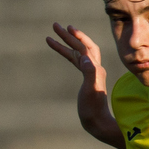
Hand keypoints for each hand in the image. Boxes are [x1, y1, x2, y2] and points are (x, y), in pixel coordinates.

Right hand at [45, 23, 123, 148]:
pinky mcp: (85, 80)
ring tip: (51, 37)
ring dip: (65, 44)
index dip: (77, 37)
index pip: (85, 48)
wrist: (97, 123)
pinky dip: (67, 55)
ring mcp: (90, 74)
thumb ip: (90, 73)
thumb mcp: (90, 91)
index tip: (66, 29)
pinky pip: (75, 63)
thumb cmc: (93, 109)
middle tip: (54, 26)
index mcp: (95, 69)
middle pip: (80, 47)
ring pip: (76, 54)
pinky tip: (62, 52)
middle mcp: (94, 68)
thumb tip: (84, 59)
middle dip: (67, 36)